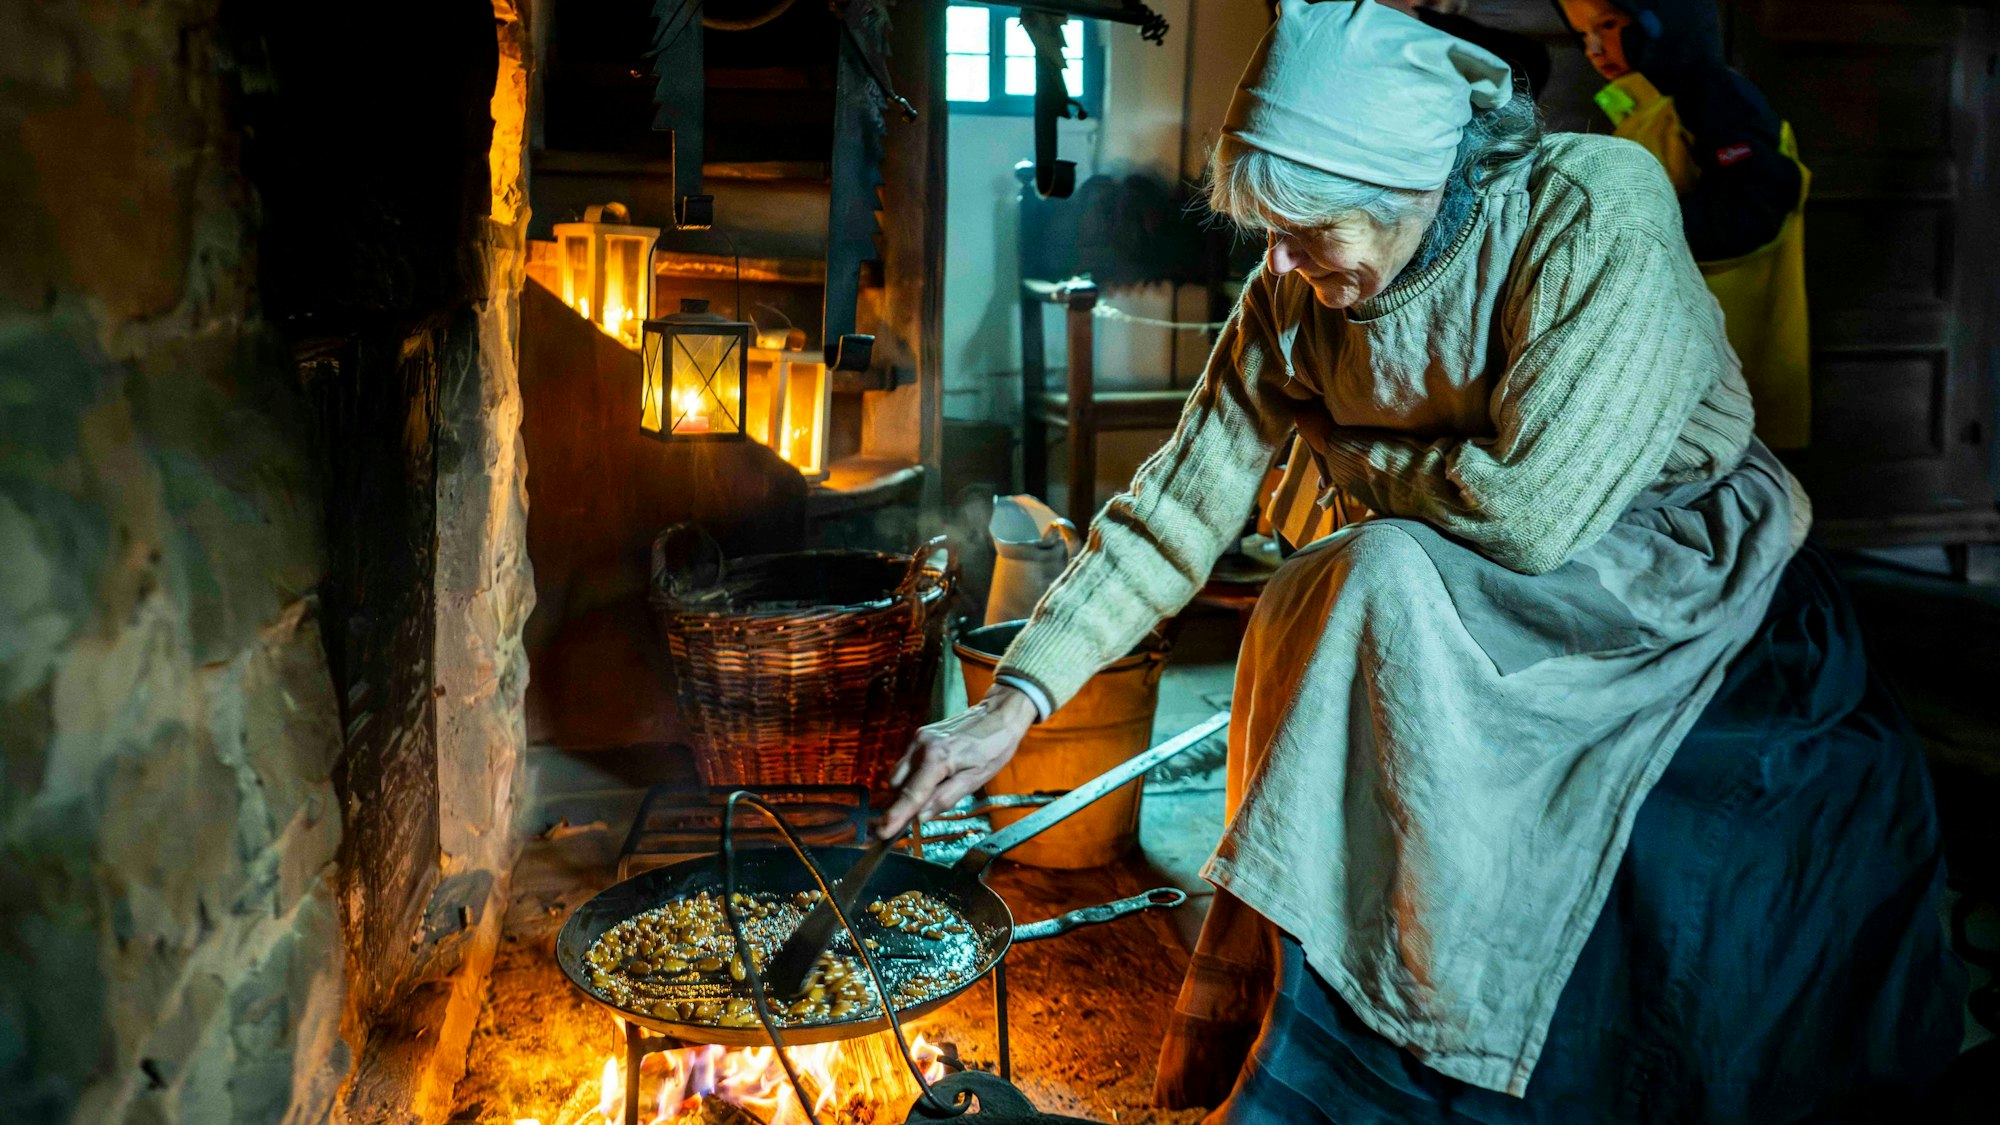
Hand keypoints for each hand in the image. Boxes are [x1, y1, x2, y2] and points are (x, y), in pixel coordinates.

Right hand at [877, 684, 1037, 838]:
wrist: (999, 713)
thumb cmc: (994, 747)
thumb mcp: (976, 779)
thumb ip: (946, 798)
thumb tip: (921, 817)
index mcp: (937, 758)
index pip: (911, 794)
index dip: (895, 816)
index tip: (882, 833)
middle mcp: (921, 746)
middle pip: (897, 785)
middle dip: (900, 804)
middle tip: (908, 823)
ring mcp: (918, 739)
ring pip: (899, 774)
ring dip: (906, 791)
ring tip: (926, 800)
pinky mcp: (920, 735)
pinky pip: (908, 763)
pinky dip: (912, 778)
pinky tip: (930, 782)